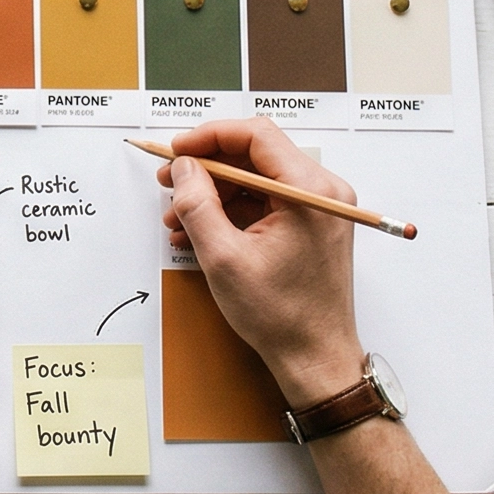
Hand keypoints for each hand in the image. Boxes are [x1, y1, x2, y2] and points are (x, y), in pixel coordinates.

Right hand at [159, 117, 365, 408]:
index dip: (209, 137)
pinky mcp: (311, 224)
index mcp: (310, 192)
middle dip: (207, 167)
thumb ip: (198, 203)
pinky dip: (231, 209)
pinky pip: (265, 200)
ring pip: (256, 178)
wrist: (315, 357)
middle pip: (255, 154)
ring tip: (179, 217)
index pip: (256, 135)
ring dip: (214, 192)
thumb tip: (184, 167)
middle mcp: (323, 192)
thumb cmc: (282, 316)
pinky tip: (201, 230)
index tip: (177, 151)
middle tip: (170, 180)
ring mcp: (319, 208)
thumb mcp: (223, 257)